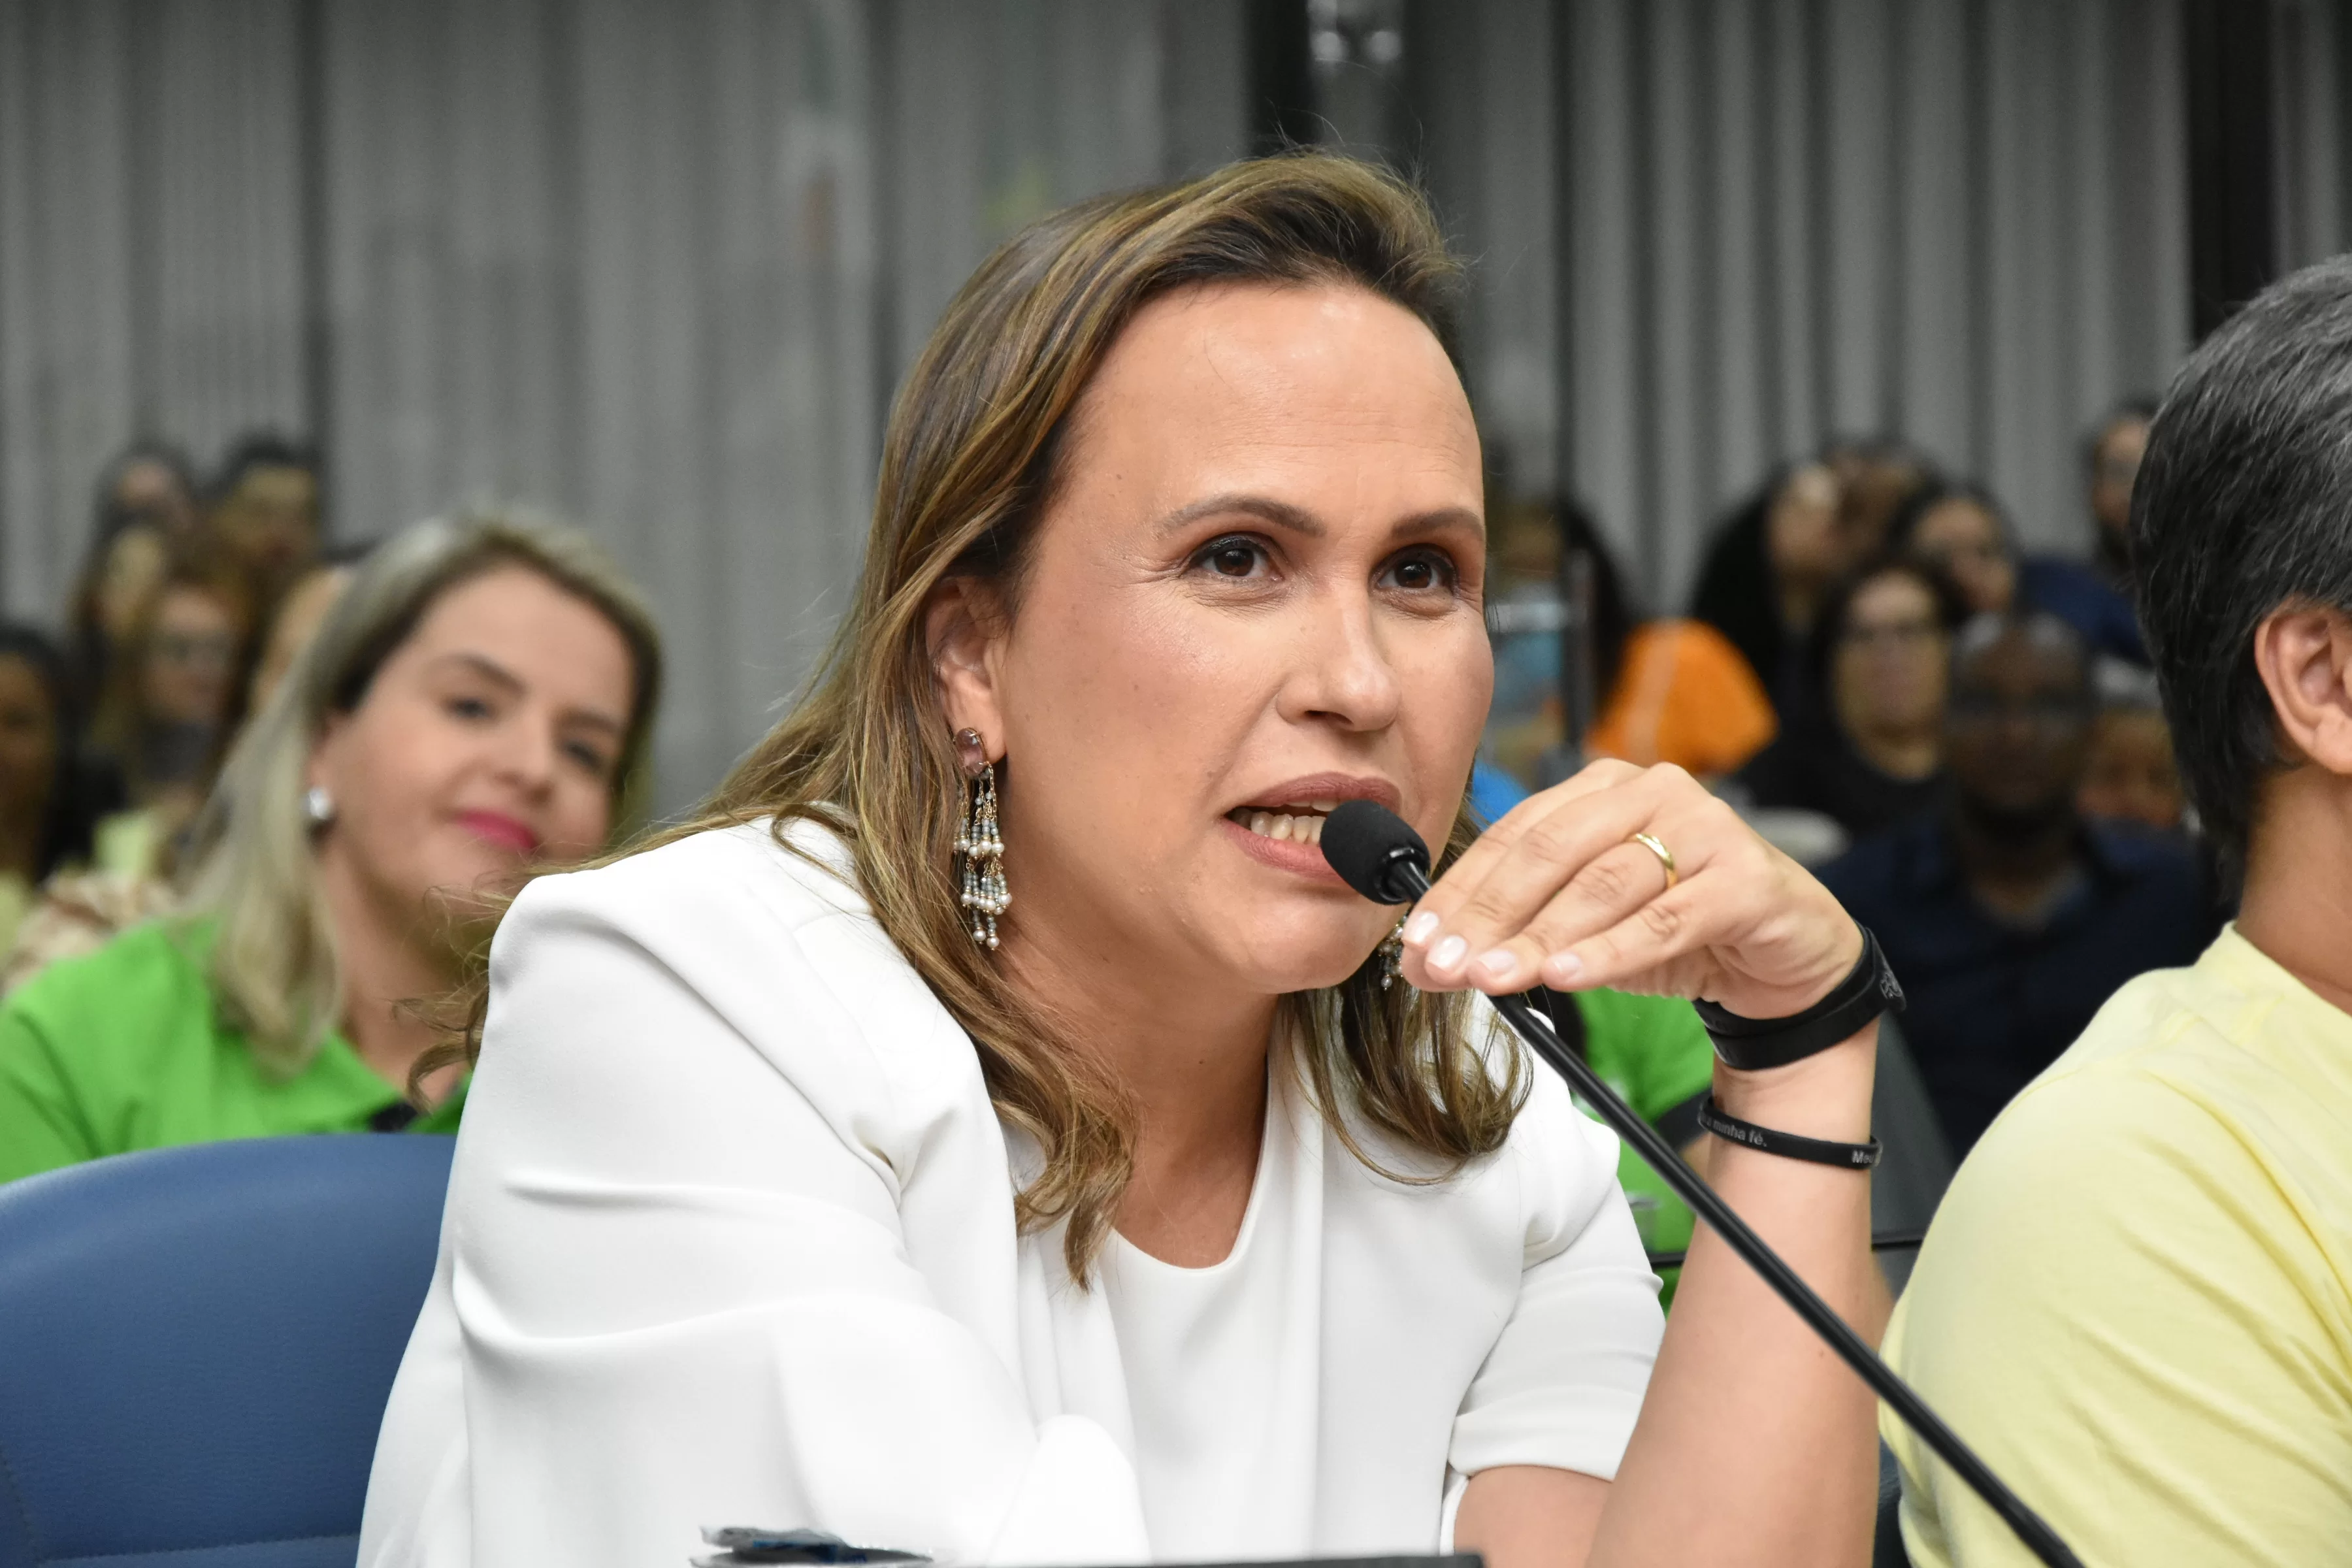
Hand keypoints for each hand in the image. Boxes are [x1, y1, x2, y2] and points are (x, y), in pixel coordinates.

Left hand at [1402, 760, 1860, 1019]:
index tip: (1416, 941)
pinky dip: (1609, 951)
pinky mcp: (1744, 878)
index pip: (1513, 834)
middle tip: (1444, 965)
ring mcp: (1703, 827)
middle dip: (1488, 914)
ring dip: (1538, 936)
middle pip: (1549, 851)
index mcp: (1601, 789)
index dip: (1460, 889)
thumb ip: (1514, 937)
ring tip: (1491, 978)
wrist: (1784, 956)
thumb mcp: (1584, 931)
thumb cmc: (1676, 928)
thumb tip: (1425, 964)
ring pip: (1601, 884)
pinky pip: (1664, 919)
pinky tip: (1566, 978)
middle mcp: (1650, 791)